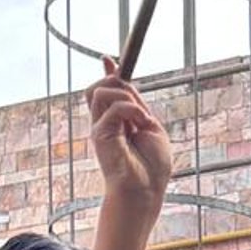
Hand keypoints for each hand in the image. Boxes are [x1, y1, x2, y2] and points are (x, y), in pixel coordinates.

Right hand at [89, 65, 173, 209]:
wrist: (145, 190)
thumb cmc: (152, 166)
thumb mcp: (150, 127)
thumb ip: (137, 106)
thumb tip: (126, 85)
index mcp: (118, 121)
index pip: (105, 91)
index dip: (107, 72)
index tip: (108, 58)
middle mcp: (104, 123)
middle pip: (100, 86)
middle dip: (118, 83)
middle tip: (138, 105)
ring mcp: (100, 127)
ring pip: (101, 91)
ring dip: (127, 98)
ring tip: (141, 119)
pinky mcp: (99, 134)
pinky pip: (114, 107)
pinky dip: (132, 110)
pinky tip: (141, 124)